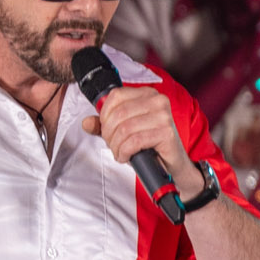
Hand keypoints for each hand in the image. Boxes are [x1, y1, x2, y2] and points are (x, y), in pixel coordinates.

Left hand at [82, 83, 205, 198]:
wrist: (173, 165)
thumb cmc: (150, 146)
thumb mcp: (124, 132)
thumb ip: (105, 125)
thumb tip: (86, 123)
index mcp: (147, 94)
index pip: (116, 96)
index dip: (104, 114)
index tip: (106, 129)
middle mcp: (158, 100)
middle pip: (118, 113)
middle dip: (109, 133)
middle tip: (113, 145)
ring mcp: (164, 116)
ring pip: (125, 128)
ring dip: (116, 145)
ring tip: (120, 152)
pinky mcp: (166, 133)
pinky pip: (134, 141)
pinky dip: (125, 151)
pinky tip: (126, 156)